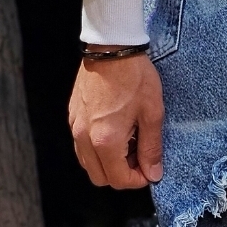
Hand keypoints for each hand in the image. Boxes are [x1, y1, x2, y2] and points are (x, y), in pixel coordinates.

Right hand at [68, 53, 163, 188]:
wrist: (111, 47)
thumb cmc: (134, 77)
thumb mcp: (152, 113)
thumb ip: (151, 148)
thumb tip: (153, 174)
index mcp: (105, 140)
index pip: (119, 180)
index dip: (138, 180)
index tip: (150, 169)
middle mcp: (85, 138)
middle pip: (100, 178)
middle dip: (122, 175)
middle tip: (139, 158)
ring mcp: (75, 127)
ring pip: (88, 164)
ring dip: (108, 163)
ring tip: (128, 144)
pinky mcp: (72, 116)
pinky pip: (82, 146)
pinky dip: (97, 149)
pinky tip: (114, 132)